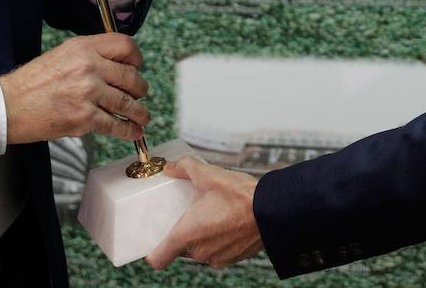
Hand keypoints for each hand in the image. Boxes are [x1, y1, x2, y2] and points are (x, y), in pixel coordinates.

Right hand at [0, 33, 147, 143]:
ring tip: (142, 117)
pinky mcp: (85, 118)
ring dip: (139, 112)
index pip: (125, 45)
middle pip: (131, 76)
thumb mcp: (61, 55)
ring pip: (127, 102)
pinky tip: (133, 131)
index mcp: (83, 48)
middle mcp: (89, 66)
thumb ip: (89, 56)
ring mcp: (88, 92)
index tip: (137, 66)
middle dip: (140, 88)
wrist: (9, 106)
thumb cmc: (31, 83)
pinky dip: (128, 130)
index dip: (136, 57)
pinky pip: (115, 125)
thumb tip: (115, 65)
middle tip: (140, 94)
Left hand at [145, 157, 262, 269]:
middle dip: (182, 234)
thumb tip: (170, 167)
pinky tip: (225, 223)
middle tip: (186, 215)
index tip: (154, 239)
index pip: (158, 258)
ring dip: (201, 237)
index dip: (153, 251)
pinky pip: (216, 252)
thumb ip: (184, 168)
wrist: (272, 210)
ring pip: (199, 251)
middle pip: (180, 250)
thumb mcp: (208, 175)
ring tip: (209, 216)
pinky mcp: (232, 258)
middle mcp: (200, 252)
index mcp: (187, 235)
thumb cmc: (240, 196)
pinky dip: (218, 241)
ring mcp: (217, 258)